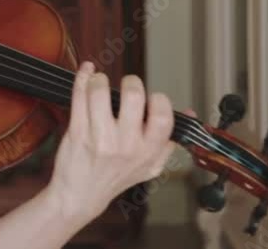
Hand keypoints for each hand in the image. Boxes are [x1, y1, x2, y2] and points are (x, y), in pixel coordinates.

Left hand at [44, 61, 176, 225]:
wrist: (81, 195)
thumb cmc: (116, 177)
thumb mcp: (150, 165)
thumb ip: (169, 140)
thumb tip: (189, 112)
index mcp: (148, 151)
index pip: (163, 116)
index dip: (158, 99)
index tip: (150, 98)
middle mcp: (126, 145)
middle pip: (133, 96)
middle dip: (131, 81)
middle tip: (127, 85)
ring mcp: (99, 138)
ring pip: (100, 92)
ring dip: (100, 79)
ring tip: (100, 82)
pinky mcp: (77, 132)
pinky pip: (79, 96)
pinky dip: (82, 77)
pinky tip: (86, 72)